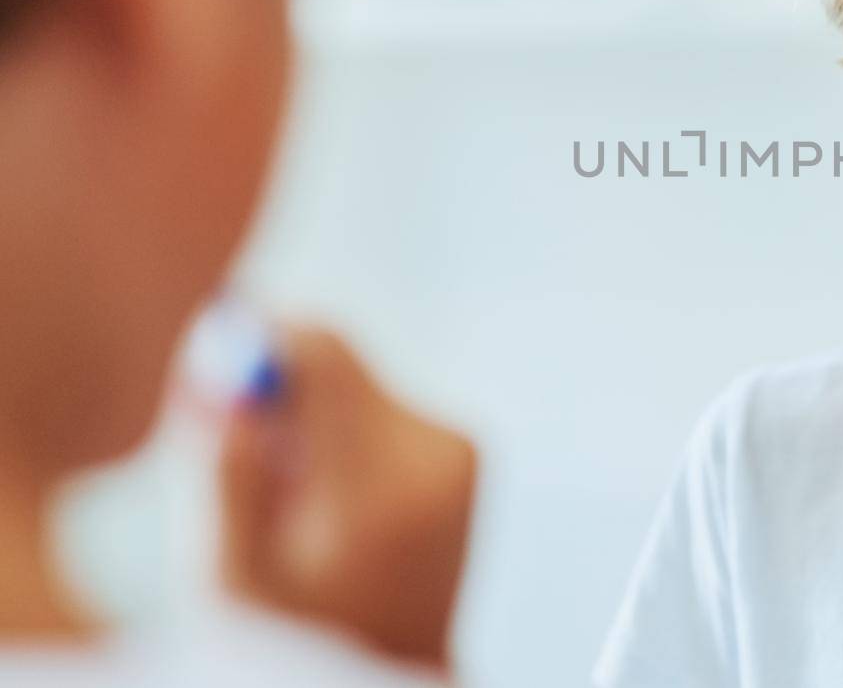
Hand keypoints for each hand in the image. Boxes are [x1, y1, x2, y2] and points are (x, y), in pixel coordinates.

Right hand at [218, 327, 476, 667]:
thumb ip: (223, 465)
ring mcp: (464, 449)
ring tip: (298, 505)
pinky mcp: (471, 447)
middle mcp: (437, 453)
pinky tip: (340, 505)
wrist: (395, 668)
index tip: (217, 372)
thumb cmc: (300, 635)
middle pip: (339, 364)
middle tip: (238, 450)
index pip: (325, 352)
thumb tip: (219, 359)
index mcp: (379, 484)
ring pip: (359, 388)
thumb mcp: (231, 574)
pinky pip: (387, 410)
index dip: (262, 341)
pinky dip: (351, 439)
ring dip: (315, 425)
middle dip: (280, 394)